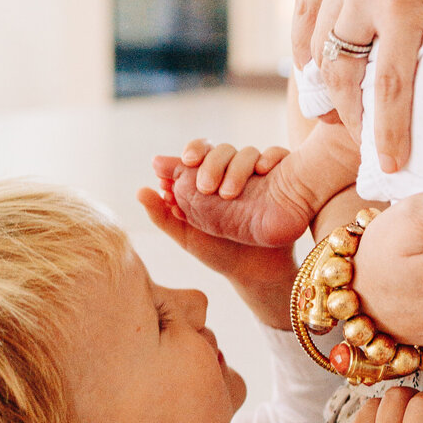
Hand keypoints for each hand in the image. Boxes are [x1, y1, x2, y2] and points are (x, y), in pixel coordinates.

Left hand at [139, 141, 296, 328]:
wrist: (254, 273)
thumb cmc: (219, 253)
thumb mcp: (187, 236)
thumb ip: (162, 215)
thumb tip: (140, 190)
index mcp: (208, 180)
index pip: (199, 153)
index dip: (192, 151)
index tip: (186, 162)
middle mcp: (232, 174)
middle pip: (222, 150)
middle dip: (212, 162)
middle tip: (205, 187)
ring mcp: (257, 176)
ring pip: (247, 152)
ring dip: (237, 166)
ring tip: (229, 194)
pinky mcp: (281, 179)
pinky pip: (279, 155)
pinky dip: (271, 157)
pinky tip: (263, 170)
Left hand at [292, 0, 422, 170]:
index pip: (311, 0)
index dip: (309, 43)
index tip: (317, 75)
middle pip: (315, 41)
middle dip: (321, 88)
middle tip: (336, 122)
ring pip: (343, 69)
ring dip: (351, 114)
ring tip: (367, 147)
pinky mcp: (403, 5)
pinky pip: (388, 82)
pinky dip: (386, 125)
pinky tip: (395, 156)